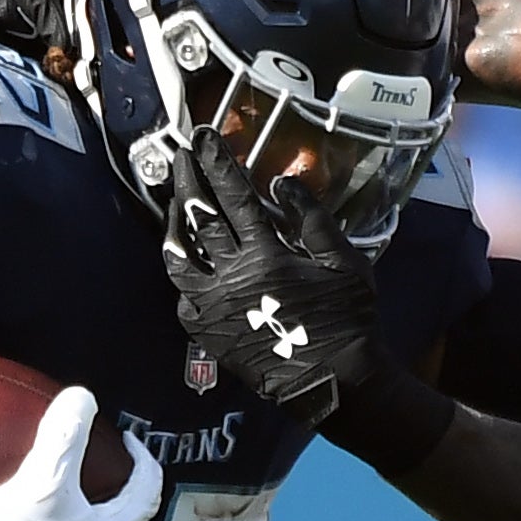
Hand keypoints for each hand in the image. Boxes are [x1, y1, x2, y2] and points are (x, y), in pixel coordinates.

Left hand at [162, 128, 387, 425]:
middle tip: (181, 156)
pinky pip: (182, 296)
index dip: (216, 162)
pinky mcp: (207, 333)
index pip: (233, 196)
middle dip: (188, 180)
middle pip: (198, 217)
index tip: (202, 137)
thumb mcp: (344, 263)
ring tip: (174, 206)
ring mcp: (213, 306)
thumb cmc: (347, 321)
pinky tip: (184, 262)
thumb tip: (282, 183)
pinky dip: (181, 274)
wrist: (333, 383)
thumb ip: (312, 219)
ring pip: (178, 257)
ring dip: (173, 226)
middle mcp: (231, 276)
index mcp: (266, 254)